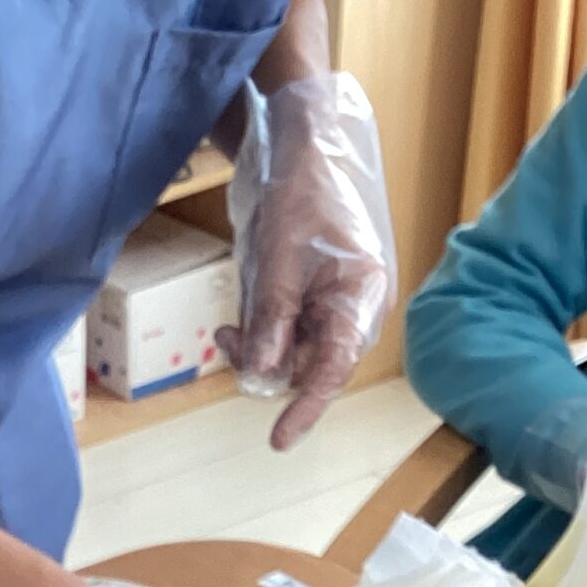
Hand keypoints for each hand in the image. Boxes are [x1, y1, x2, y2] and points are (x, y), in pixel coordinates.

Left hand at [220, 73, 396, 452]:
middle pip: (310, 368)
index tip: (278, 440)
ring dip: (256, 352)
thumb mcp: (279, 258)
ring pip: (292, 356)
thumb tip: (261, 373)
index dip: (306, 407)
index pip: (334, 369)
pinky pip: (285, 336)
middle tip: (224, 342)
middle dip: (266, 367)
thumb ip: (271, 318)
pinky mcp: (313, 303)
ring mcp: (334, 308)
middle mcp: (354, 311)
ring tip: (225, 330)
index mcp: (362, 298)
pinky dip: (258, 337)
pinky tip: (235, 324)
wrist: (304, 147)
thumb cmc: (303, 192)